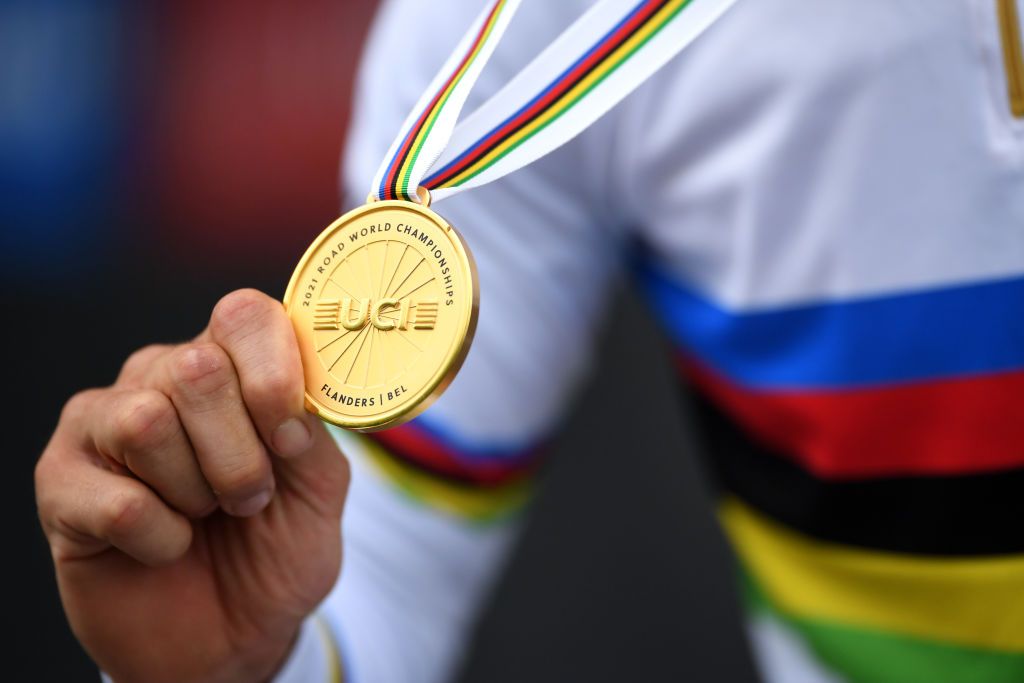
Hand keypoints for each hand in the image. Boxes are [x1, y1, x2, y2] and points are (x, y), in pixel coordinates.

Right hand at [35, 289, 349, 682]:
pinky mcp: (59, 482)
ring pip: (147, 421)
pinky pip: (119, 501)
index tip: (292, 443)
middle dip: (242, 454)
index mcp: (228, 362)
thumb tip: (300, 386)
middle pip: (196, 367)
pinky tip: (166, 547)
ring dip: (199, 492)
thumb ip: (315, 425)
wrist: (231, 634)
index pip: (243, 315)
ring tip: (204, 516)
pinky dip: (163, 540)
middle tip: (248, 499)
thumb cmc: (276, 547)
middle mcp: (158, 375)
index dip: (274, 377)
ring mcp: (101, 423)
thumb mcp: (320, 486)